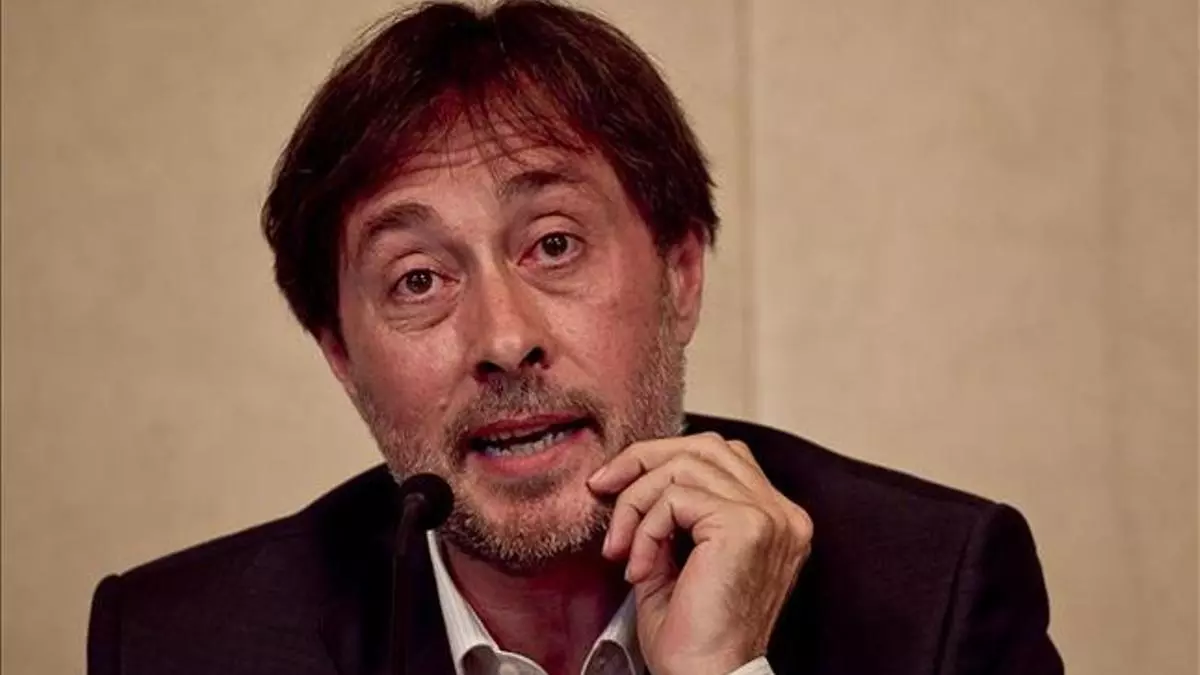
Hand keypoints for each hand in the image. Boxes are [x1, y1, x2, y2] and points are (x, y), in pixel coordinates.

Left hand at [586, 432, 812, 674]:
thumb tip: (630, 475)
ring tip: (621, 548)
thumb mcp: (676, 558)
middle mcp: (782, 514)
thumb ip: (670, 513)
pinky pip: (676, 497)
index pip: (720, 457)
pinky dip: (645, 527)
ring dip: (637, 502)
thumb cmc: (691, 637)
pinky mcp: (745, 527)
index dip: (663, 460)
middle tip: (602, 486)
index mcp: (773, 520)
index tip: (615, 486)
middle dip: (644, 459)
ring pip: (686, 465)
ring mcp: (769, 517)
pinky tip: (639, 569)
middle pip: (706, 445)